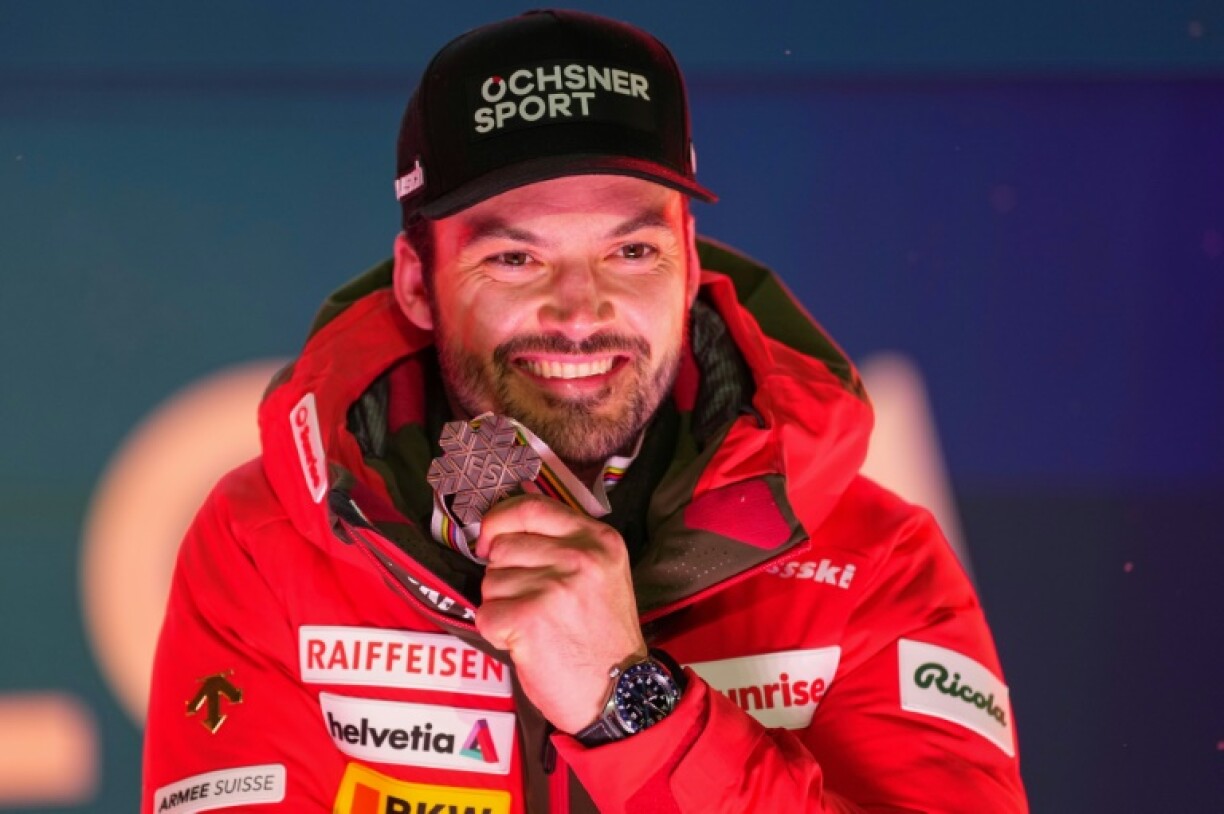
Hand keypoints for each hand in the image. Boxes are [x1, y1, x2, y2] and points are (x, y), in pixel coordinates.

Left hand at [474, 493, 646, 733]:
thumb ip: (564, 545)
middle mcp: (579, 556)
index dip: (500, 521)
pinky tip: (526, 644)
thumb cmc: (604, 637)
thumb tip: (503, 530)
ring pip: (491, 582)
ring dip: (502, 607)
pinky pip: (486, 615)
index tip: (489, 540)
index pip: (532, 507)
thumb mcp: (602, 575)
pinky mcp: (529, 618)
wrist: (622, 694)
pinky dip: (497, 634)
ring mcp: (554, 586)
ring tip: (535, 627)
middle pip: (504, 547)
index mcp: (598, 539)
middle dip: (505, 576)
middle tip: (532, 605)